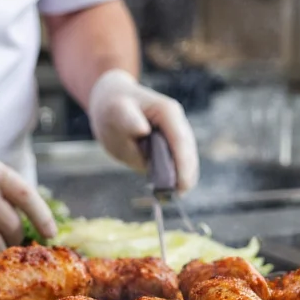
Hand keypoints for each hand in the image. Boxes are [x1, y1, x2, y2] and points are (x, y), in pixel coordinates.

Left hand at [87, 69, 199, 191]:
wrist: (112, 102)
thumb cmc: (113, 106)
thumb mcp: (115, 110)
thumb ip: (128, 120)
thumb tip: (142, 129)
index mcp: (168, 112)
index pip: (181, 140)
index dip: (183, 164)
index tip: (182, 185)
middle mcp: (177, 123)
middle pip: (188, 152)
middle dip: (186, 174)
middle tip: (176, 196)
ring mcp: (175, 135)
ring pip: (186, 160)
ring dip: (182, 178)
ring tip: (171, 196)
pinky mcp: (169, 146)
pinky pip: (176, 163)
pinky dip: (173, 177)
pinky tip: (167, 191)